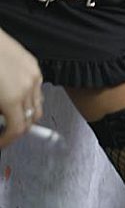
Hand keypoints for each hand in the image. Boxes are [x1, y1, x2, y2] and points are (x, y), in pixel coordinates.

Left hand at [0, 29, 42, 146]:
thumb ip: (1, 112)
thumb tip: (3, 121)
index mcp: (12, 98)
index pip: (17, 130)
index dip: (8, 140)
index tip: (2, 142)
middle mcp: (27, 88)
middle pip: (31, 120)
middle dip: (18, 129)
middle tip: (5, 130)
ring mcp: (34, 75)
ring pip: (38, 105)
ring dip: (26, 113)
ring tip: (10, 112)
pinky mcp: (34, 65)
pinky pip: (37, 89)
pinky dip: (29, 97)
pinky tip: (15, 95)